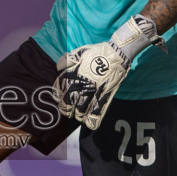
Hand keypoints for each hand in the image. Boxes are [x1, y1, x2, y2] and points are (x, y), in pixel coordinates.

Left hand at [53, 16, 160, 130]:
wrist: (117, 53)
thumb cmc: (98, 51)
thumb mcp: (79, 52)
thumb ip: (67, 60)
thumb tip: (59, 67)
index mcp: (75, 74)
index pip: (61, 90)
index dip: (59, 98)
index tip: (59, 101)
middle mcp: (82, 84)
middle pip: (69, 102)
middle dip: (66, 109)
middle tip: (67, 112)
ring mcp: (94, 91)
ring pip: (81, 109)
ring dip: (77, 115)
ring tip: (77, 116)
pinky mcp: (105, 95)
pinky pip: (97, 111)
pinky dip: (92, 120)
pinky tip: (90, 124)